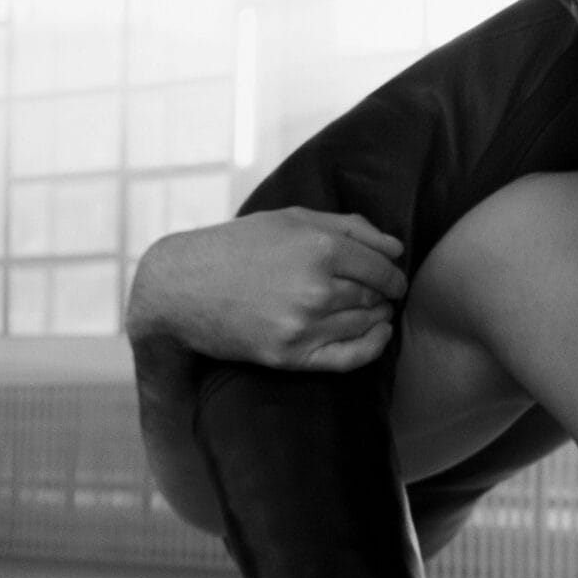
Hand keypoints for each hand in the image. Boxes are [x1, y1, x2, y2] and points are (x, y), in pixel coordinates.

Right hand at [127, 208, 408, 371]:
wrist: (182, 288)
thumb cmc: (238, 247)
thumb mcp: (290, 219)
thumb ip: (349, 228)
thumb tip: (396, 249)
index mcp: (319, 247)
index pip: (383, 268)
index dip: (394, 274)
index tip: (392, 277)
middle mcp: (316, 287)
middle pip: (376, 296)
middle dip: (384, 294)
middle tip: (380, 293)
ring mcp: (303, 324)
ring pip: (366, 324)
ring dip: (377, 317)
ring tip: (372, 308)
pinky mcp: (291, 354)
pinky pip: (350, 357)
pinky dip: (373, 346)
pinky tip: (379, 334)